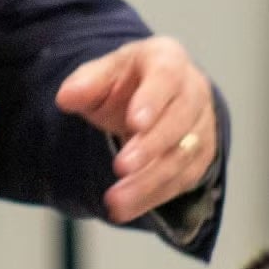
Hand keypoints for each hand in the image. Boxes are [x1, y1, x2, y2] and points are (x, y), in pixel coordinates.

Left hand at [55, 36, 217, 222]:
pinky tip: (125, 208)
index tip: (134, 123)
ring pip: (181, 157)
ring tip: (115, 201)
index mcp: (168, 60)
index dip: (152, 101)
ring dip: (148, 182)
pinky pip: (180, 181)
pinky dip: (152, 197)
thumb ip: (86, 83)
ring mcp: (202, 126)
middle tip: (121, 167)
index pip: (166, 77)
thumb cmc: (129, 82)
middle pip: (179, 122)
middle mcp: (193, 91)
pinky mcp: (200, 158)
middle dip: (150, 147)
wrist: (156, 97)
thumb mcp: (104, 72)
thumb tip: (66, 97)